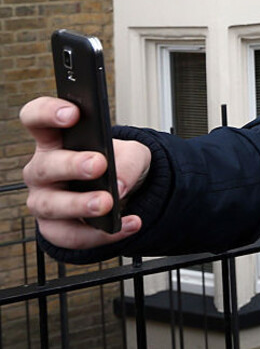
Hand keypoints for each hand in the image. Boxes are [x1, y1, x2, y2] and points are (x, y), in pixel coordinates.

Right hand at [21, 97, 149, 248]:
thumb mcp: (134, 153)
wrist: (123, 194)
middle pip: (46, 165)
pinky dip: (100, 234)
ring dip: (80, 205)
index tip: (72, 114)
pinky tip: (128, 225)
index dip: (47, 113)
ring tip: (108, 203)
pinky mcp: (54, 228)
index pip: (36, 118)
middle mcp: (42, 169)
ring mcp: (44, 200)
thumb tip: (119, 185)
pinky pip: (71, 235)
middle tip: (98, 164)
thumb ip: (129, 161)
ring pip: (52, 205)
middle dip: (72, 165)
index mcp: (55, 140)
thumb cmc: (117, 164)